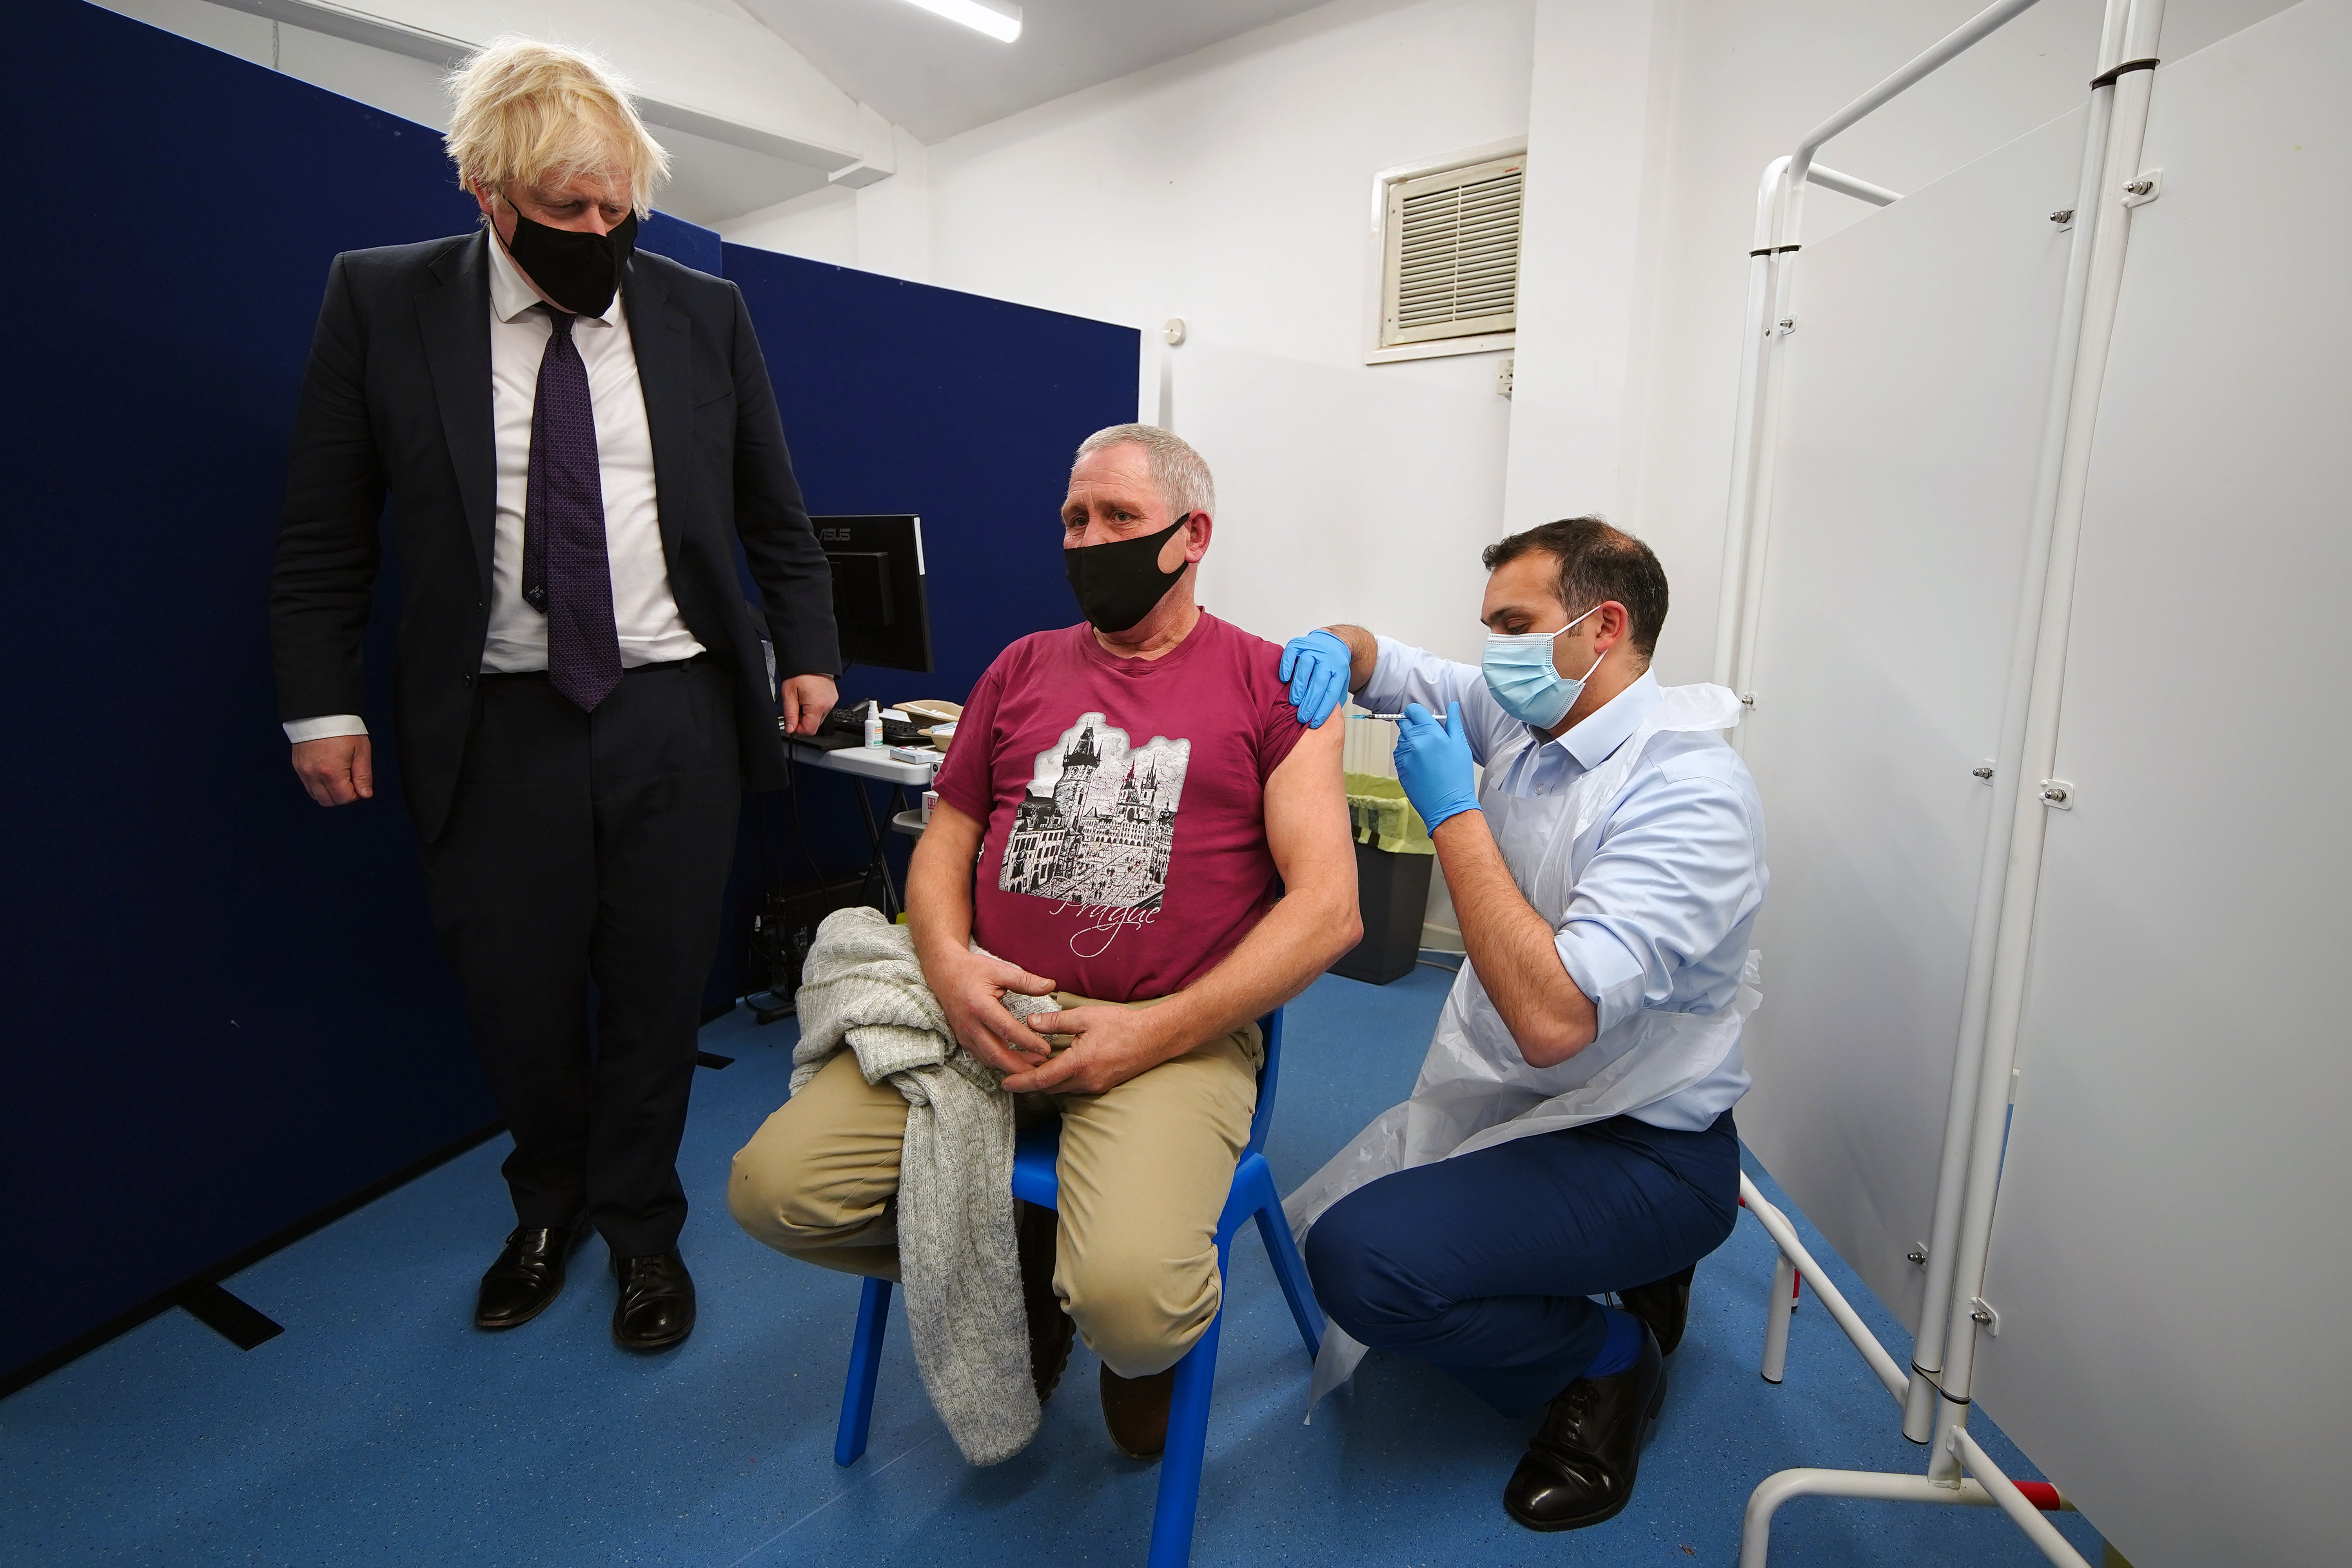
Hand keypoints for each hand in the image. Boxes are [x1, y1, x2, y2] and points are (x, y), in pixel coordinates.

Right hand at [291, 735, 373, 806]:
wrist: (320, 712)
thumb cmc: (341, 728)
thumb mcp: (361, 750)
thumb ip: (364, 775)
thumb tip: (365, 794)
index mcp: (331, 772)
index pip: (344, 798)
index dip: (355, 794)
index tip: (359, 784)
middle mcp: (314, 774)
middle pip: (328, 801)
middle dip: (341, 796)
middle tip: (350, 782)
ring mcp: (303, 771)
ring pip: (316, 795)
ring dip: (329, 792)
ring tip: (339, 776)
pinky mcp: (297, 766)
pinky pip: (307, 785)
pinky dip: (318, 785)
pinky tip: (327, 774)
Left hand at [780, 672, 836, 735]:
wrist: (811, 660)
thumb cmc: (800, 673)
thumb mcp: (789, 694)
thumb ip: (789, 714)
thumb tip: (790, 729)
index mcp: (817, 705)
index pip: (809, 730)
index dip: (798, 730)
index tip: (791, 723)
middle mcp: (828, 705)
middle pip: (814, 725)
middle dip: (803, 720)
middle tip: (795, 707)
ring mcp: (832, 701)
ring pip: (818, 718)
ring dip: (809, 714)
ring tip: (802, 700)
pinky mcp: (833, 698)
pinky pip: (823, 709)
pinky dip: (814, 707)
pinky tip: (809, 697)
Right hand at [922, 947, 1058, 1075]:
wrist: (943, 972)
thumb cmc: (972, 969)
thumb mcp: (999, 969)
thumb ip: (1025, 980)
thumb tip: (1051, 985)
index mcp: (979, 1006)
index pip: (1007, 1030)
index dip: (1027, 1042)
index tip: (1046, 1049)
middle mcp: (969, 1024)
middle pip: (996, 1053)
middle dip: (1020, 1065)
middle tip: (1043, 1067)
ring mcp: (964, 1034)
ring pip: (989, 1059)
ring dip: (1011, 1067)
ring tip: (1033, 1067)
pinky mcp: (963, 1039)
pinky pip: (982, 1057)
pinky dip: (999, 1063)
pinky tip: (1015, 1062)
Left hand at [1000, 1004, 1173, 1094]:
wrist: (1154, 1038)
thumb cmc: (1122, 1025)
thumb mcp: (1086, 1017)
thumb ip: (1056, 1021)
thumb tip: (1031, 1022)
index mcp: (1079, 1063)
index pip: (1042, 1079)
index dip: (1021, 1082)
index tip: (1005, 1082)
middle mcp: (1086, 1080)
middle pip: (1048, 1088)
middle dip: (1029, 1082)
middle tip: (1012, 1071)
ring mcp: (1095, 1086)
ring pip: (1061, 1088)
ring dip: (1045, 1081)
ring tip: (1031, 1067)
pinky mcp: (1102, 1085)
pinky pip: (1074, 1086)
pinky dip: (1060, 1079)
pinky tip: (1056, 1066)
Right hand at [1277, 629, 1351, 727]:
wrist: (1332, 641)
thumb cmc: (1333, 666)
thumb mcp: (1341, 680)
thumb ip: (1336, 696)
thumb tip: (1329, 718)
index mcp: (1339, 669)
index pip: (1332, 692)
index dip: (1323, 709)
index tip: (1315, 722)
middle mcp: (1327, 657)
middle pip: (1319, 681)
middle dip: (1310, 702)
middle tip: (1302, 717)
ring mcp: (1312, 649)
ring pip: (1305, 668)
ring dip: (1299, 687)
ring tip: (1294, 702)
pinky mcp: (1298, 644)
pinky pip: (1290, 654)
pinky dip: (1287, 667)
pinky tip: (1284, 679)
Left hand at [1395, 701, 1479, 830]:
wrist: (1448, 805)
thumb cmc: (1457, 776)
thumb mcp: (1460, 746)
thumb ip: (1454, 723)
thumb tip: (1452, 705)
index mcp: (1430, 733)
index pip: (1413, 711)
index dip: (1417, 713)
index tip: (1423, 719)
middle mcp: (1413, 742)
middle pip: (1405, 724)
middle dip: (1415, 727)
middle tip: (1429, 740)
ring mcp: (1404, 756)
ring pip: (1402, 740)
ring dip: (1411, 742)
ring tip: (1427, 756)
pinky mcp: (1399, 768)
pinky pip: (1400, 755)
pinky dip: (1408, 756)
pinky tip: (1421, 766)